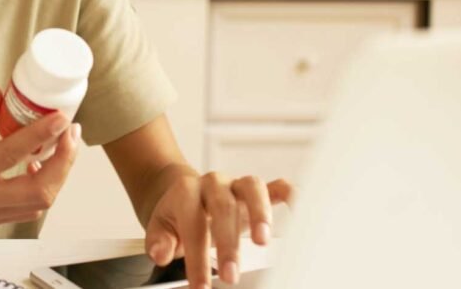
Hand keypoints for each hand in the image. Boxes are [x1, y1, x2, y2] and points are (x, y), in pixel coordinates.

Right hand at [0, 85, 80, 225]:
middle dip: (64, 161)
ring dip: (58, 174)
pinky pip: (28, 209)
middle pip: (40, 190)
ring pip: (39, 203)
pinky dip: (43, 188)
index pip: (13, 154)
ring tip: (63, 145)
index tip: (60, 118)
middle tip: (71, 133)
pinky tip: (40, 165)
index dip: (41, 134)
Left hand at [144, 167, 291, 287]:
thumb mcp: (161, 227)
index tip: (201, 286)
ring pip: (252, 189)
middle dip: (227, 244)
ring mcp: (237, 183)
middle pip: (223, 207)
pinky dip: (292, 196)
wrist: (183, 194)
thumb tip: (161, 254)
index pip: (193, 223)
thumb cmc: (176, 215)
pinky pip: (278, 186)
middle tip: (230, 275)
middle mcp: (213, 182)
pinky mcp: (258, 189)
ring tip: (263, 243)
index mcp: (186, 191)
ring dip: (260, 214)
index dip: (196, 257)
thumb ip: (160, 241)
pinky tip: (300, 214)